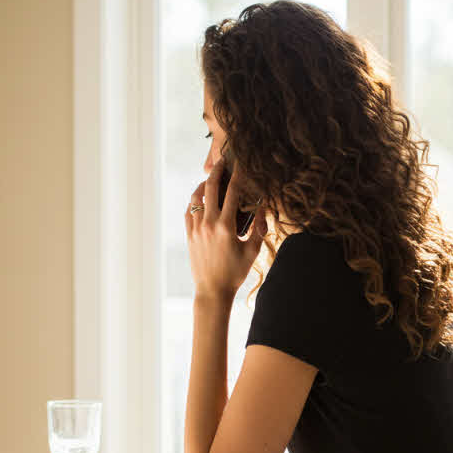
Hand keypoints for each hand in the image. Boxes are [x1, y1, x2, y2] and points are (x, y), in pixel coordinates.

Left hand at [185, 158, 267, 301]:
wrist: (212, 291)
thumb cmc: (235, 273)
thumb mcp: (252, 252)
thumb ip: (258, 228)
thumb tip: (263, 208)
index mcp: (226, 227)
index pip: (233, 193)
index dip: (238, 176)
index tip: (241, 165)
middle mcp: (209, 224)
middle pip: (210, 188)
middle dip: (217, 172)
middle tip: (221, 161)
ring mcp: (196, 229)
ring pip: (196, 198)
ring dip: (203, 185)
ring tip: (210, 179)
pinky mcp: (189, 235)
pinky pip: (189, 211)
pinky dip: (194, 201)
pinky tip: (200, 199)